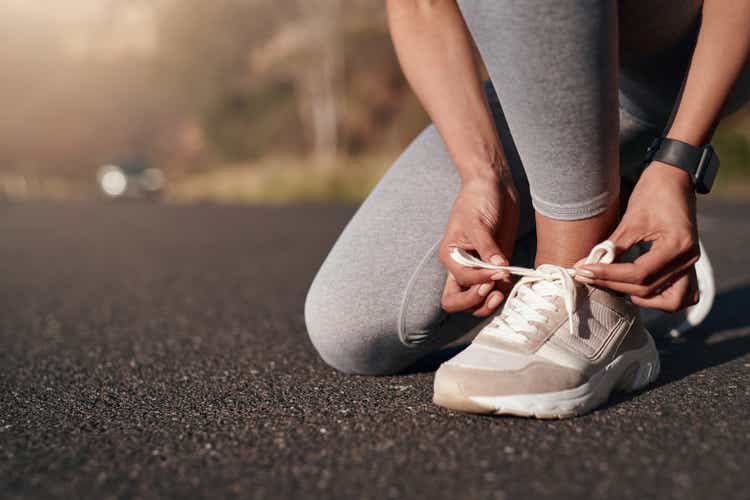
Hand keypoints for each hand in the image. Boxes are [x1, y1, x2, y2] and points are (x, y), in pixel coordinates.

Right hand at [439, 177, 518, 316]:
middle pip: (458, 301)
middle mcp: (462, 267)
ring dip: (487, 303)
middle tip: (493, 290)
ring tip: (501, 293)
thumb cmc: (477, 200)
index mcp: (451, 256)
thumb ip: (487, 248)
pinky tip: (511, 284)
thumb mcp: (478, 222)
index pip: (461, 280)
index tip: (497, 269)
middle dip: (475, 301)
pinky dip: (503, 293)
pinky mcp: (496, 266)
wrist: (493, 186)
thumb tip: (499, 268)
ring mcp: (479, 269)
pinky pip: (496, 289)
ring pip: (476, 301)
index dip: (479, 280)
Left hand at [574, 161, 700, 310]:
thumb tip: (586, 265)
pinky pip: (681, 294)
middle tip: (586, 276)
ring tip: (614, 285)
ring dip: (642, 299)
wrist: (675, 177)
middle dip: (614, 285)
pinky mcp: (686, 264)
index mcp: (677, 245)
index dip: (608, 275)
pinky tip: (637, 290)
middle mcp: (688, 259)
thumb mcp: (631, 219)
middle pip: (648, 288)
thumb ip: (612, 246)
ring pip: (670, 300)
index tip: (583, 270)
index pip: (639, 273)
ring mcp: (691, 264)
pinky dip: (660, 298)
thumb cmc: (654, 192)